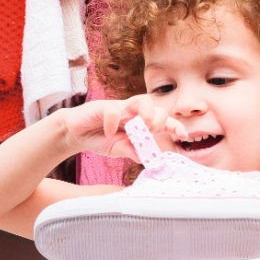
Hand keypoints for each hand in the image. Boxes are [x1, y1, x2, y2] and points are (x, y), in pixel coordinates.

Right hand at [59, 94, 187, 160]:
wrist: (76, 133)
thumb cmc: (100, 139)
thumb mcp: (118, 149)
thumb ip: (131, 152)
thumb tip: (146, 159)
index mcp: (140, 124)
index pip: (163, 121)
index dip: (175, 126)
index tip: (183, 136)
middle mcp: (133, 113)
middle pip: (157, 106)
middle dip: (160, 120)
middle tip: (152, 133)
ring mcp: (120, 108)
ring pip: (143, 100)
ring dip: (146, 114)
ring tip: (139, 128)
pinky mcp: (104, 106)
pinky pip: (114, 110)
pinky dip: (113, 122)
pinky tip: (108, 133)